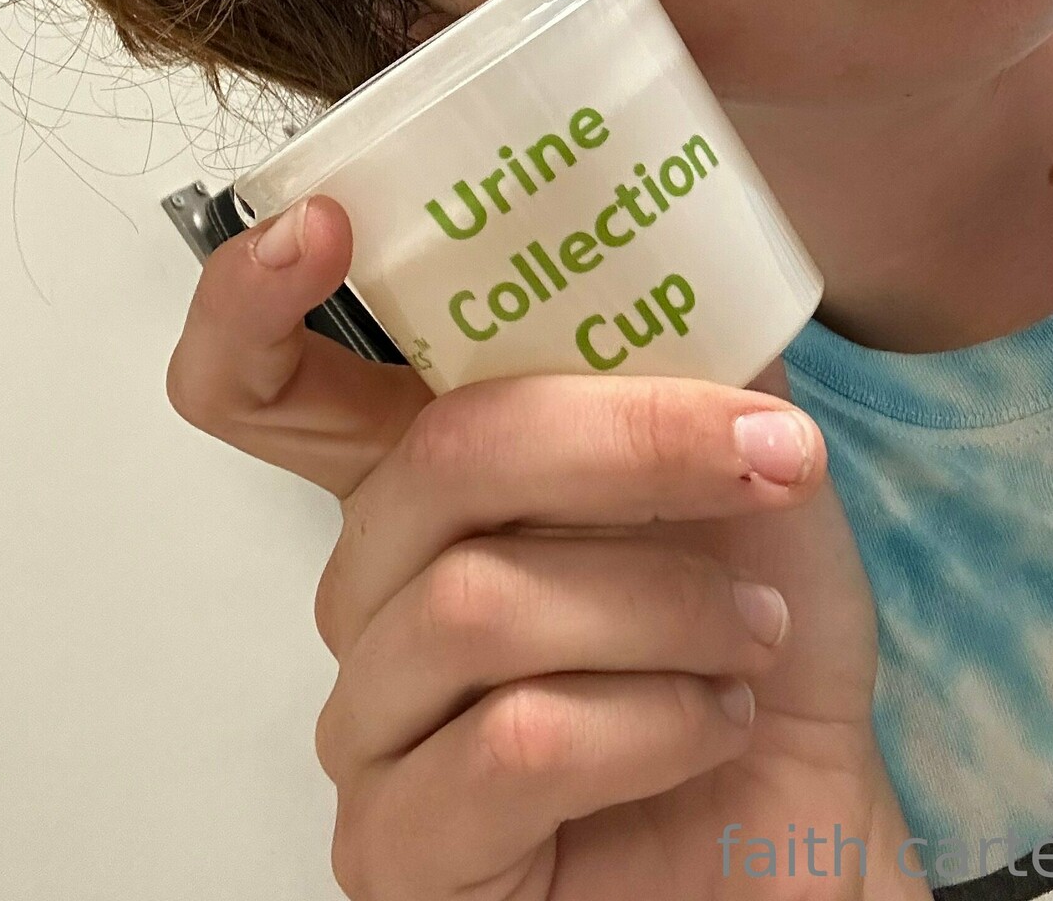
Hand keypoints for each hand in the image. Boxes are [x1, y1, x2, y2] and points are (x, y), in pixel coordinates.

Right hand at [166, 194, 921, 900]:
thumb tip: (677, 215)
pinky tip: (711, 720)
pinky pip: (516, 745)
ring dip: (665, 603)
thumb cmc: (758, 650)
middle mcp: (378, 592)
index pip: (261, 387)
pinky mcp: (404, 853)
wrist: (802, 827)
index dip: (250, 300)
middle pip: (432, 460)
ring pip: (480, 602)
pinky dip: (653, 720)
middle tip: (766, 452)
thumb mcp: (742, 456)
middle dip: (626, 442)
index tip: (323, 225)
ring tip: (752, 629)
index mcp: (429, 481)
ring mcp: (377, 726)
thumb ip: (688, 335)